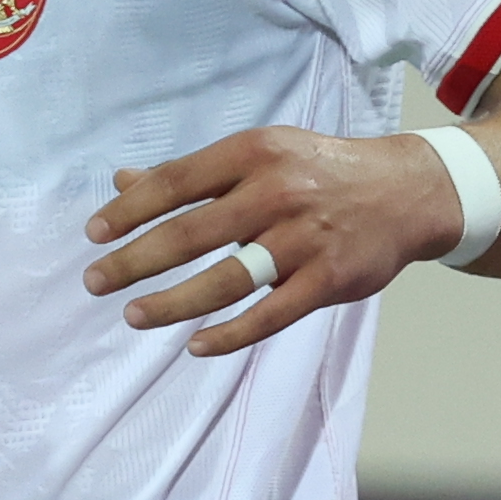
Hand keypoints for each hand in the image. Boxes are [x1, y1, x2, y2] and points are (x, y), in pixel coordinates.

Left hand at [82, 129, 460, 358]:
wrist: (406, 191)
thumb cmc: (319, 172)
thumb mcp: (261, 157)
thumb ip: (193, 174)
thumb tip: (122, 181)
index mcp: (255, 154)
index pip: (177, 182)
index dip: (130, 210)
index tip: (94, 234)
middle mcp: (277, 192)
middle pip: (191, 233)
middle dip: (135, 260)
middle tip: (95, 281)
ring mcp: (305, 239)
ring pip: (227, 279)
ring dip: (173, 302)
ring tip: (134, 315)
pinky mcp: (329, 278)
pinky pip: (272, 314)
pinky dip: (231, 333)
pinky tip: (196, 345)